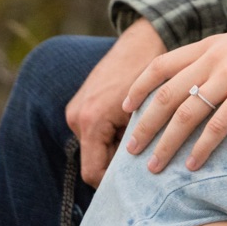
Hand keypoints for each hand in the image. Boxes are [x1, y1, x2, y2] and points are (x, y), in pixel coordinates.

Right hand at [65, 17, 165, 187]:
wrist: (142, 41)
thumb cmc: (150, 74)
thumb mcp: (146, 112)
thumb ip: (139, 141)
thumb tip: (144, 173)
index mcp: (91, 121)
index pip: (94, 172)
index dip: (114, 183)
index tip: (138, 184)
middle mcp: (77, 117)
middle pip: (94, 160)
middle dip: (117, 166)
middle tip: (143, 167)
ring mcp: (76, 110)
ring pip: (95, 146)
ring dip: (115, 149)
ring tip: (142, 144)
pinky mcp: (81, 104)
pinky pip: (94, 131)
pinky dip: (111, 135)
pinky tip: (132, 129)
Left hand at [123, 4, 226, 173]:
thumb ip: (223, 59)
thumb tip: (205, 82)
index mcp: (213, 44)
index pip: (161, 65)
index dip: (138, 87)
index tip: (124, 108)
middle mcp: (216, 56)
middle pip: (167, 94)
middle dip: (144, 124)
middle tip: (130, 150)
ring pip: (186, 113)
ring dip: (166, 143)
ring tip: (153, 167)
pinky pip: (218, 125)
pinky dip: (202, 148)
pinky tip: (193, 167)